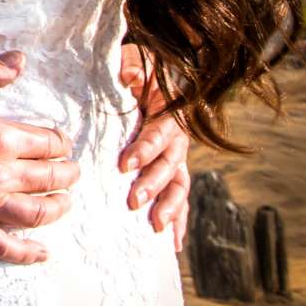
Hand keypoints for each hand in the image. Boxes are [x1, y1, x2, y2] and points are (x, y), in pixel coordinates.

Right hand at [0, 51, 78, 264]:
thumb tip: (19, 61)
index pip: (48, 142)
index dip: (60, 141)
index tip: (61, 141)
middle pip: (49, 179)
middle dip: (68, 174)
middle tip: (73, 172)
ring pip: (35, 214)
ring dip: (58, 209)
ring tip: (65, 203)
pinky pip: (1, 247)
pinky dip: (27, 253)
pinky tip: (42, 252)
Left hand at [117, 42, 189, 247]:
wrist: (151, 74)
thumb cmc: (136, 69)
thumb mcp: (132, 61)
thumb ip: (130, 68)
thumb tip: (126, 75)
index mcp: (169, 109)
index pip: (161, 132)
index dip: (146, 148)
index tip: (125, 164)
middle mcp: (177, 136)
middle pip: (171, 163)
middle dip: (154, 184)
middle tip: (133, 201)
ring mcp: (176, 156)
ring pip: (179, 184)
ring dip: (170, 207)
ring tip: (155, 227)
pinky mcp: (171, 171)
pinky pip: (179, 197)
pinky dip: (178, 220)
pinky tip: (172, 244)